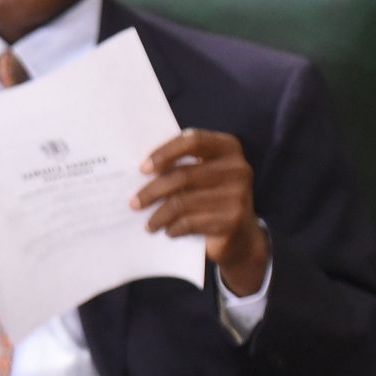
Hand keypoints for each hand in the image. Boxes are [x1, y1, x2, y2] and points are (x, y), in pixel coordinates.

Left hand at [133, 129, 268, 295]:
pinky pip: (190, 222)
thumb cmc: (210, 198)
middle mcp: (238, 168)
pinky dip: (173, 228)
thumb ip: (180, 165)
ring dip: (157, 216)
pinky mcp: (232, 220)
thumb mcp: (201, 175)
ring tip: (148, 224)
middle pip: (182, 175)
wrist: (241, 235)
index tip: (143, 169)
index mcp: (228, 148)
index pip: (193, 140)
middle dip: (151, 191)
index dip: (165, 152)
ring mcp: (238, 195)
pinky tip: (167, 231)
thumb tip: (140, 171)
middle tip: (134, 203)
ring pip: (182, 202)